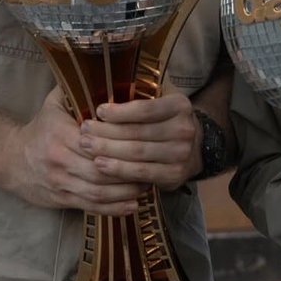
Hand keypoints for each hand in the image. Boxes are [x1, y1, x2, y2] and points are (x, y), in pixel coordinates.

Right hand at [7, 87, 143, 214]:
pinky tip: (133, 205)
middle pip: (99, 170)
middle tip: (151, 164)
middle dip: (127, 171)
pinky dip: (114, 209)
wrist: (11, 159)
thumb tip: (102, 67)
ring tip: (147, 184)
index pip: (94, 142)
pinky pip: (91, 207)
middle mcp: (59, 161)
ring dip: (125, 192)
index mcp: (60, 134)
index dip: (119, 144)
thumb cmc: (40, 127)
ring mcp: (61, 183)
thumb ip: (75, 88)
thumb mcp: (54, 103)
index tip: (143, 141)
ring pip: (98, 192)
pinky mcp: (62, 201)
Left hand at [81, 93, 200, 191]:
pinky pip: (141, 173)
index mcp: (179, 106)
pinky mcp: (174, 175)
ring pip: (137, 153)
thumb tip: (100, 107)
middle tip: (85, 130)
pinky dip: (119, 170)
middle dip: (107, 131)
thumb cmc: (166, 122)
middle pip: (138, 132)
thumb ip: (138, 105)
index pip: (145, 109)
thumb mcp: (161, 105)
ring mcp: (180, 154)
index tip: (99, 111)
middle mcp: (183, 129)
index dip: (120, 112)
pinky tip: (102, 166)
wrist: (195, 149)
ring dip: (108, 150)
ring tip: (87, 147)